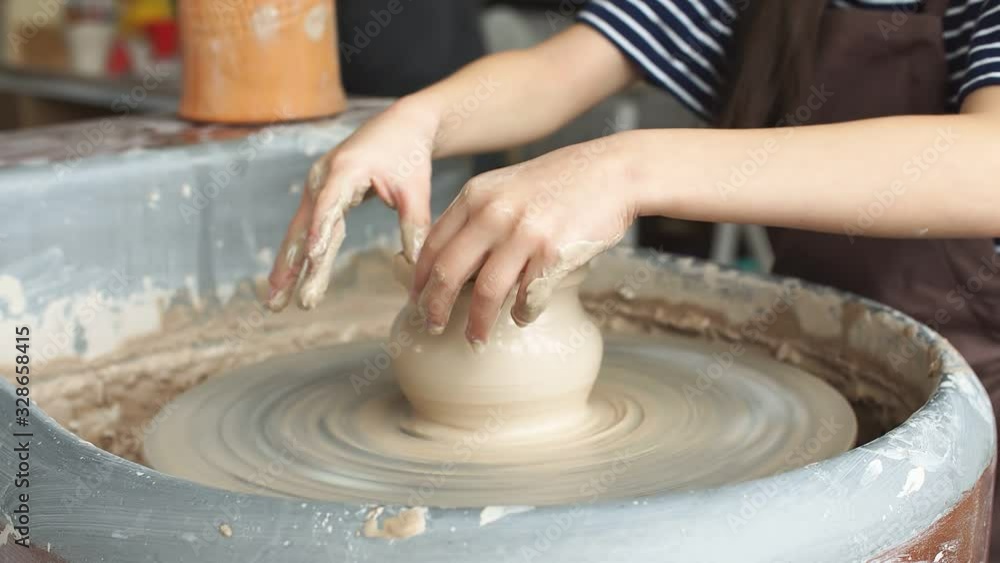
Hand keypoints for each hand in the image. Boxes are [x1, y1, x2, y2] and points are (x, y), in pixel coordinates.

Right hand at [266, 100, 438, 310]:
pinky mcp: (320, 196)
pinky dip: (298, 257)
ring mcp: (318, 187)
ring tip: (274, 303)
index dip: (321, 230)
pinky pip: (307, 230)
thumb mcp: (416, 190)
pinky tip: (285, 284)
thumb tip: (416, 267)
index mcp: (346, 168)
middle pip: (305, 226)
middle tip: (281, 301)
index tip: (313, 259)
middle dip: (292, 266)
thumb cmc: (409, 154)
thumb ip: (414, 226)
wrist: (401, 125)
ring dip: (286, 268)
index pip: (330, 203)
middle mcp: (323, 177)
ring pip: (300, 233)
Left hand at [412, 135, 637, 345]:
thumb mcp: (508, 186)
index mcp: (476, 196)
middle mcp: (494, 213)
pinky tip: (523, 317)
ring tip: (475, 340)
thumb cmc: (561, 183)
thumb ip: (480, 214)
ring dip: (477, 323)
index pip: (433, 244)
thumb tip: (453, 259)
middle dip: (436, 308)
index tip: (418, 299)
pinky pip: (528, 297)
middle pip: (449, 273)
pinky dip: (523, 314)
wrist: (612, 172)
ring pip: (486, 293)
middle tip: (433, 327)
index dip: (421, 278)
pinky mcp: (553, 253)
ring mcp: (523, 233)